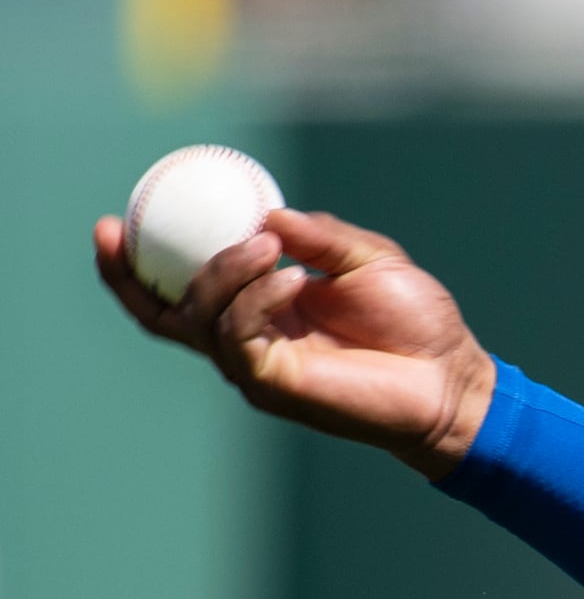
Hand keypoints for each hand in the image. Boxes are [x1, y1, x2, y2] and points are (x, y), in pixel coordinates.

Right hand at [93, 208, 493, 477]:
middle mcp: (249, 338)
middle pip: (164, 312)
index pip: (184, 288)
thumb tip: (269, 212)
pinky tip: (296, 278)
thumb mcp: (370, 260)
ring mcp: (257, 366)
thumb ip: (321, 236)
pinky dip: (258, 299)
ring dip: (225, 271)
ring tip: (271, 245)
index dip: (139, 262)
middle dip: (128, 273)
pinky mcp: (274, 386)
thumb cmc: (417, 323)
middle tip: (120, 227)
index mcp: (262, 307)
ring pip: (200, 316)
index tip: (116, 219)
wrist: (451, 377)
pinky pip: (240, 336)